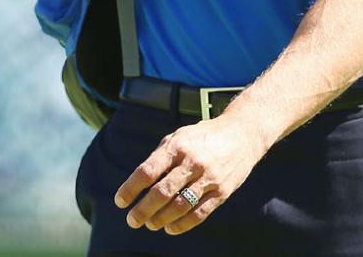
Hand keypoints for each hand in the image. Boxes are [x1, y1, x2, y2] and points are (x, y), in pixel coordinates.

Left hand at [114, 114, 265, 235]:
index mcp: (177, 146)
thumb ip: (160, 157)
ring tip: (150, 224)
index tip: (120, 201)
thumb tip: (137, 183)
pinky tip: (170, 228)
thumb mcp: (180, 137)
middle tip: (132, 220)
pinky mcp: (221, 191)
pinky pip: (198, 214)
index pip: (148, 171)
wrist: (242, 133)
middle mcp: (192, 161)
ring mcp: (208, 177)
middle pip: (161, 193)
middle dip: (142, 210)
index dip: (131, 189)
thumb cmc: (203, 136)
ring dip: (159, 220)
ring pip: (178, 207)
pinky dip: (181, 225)